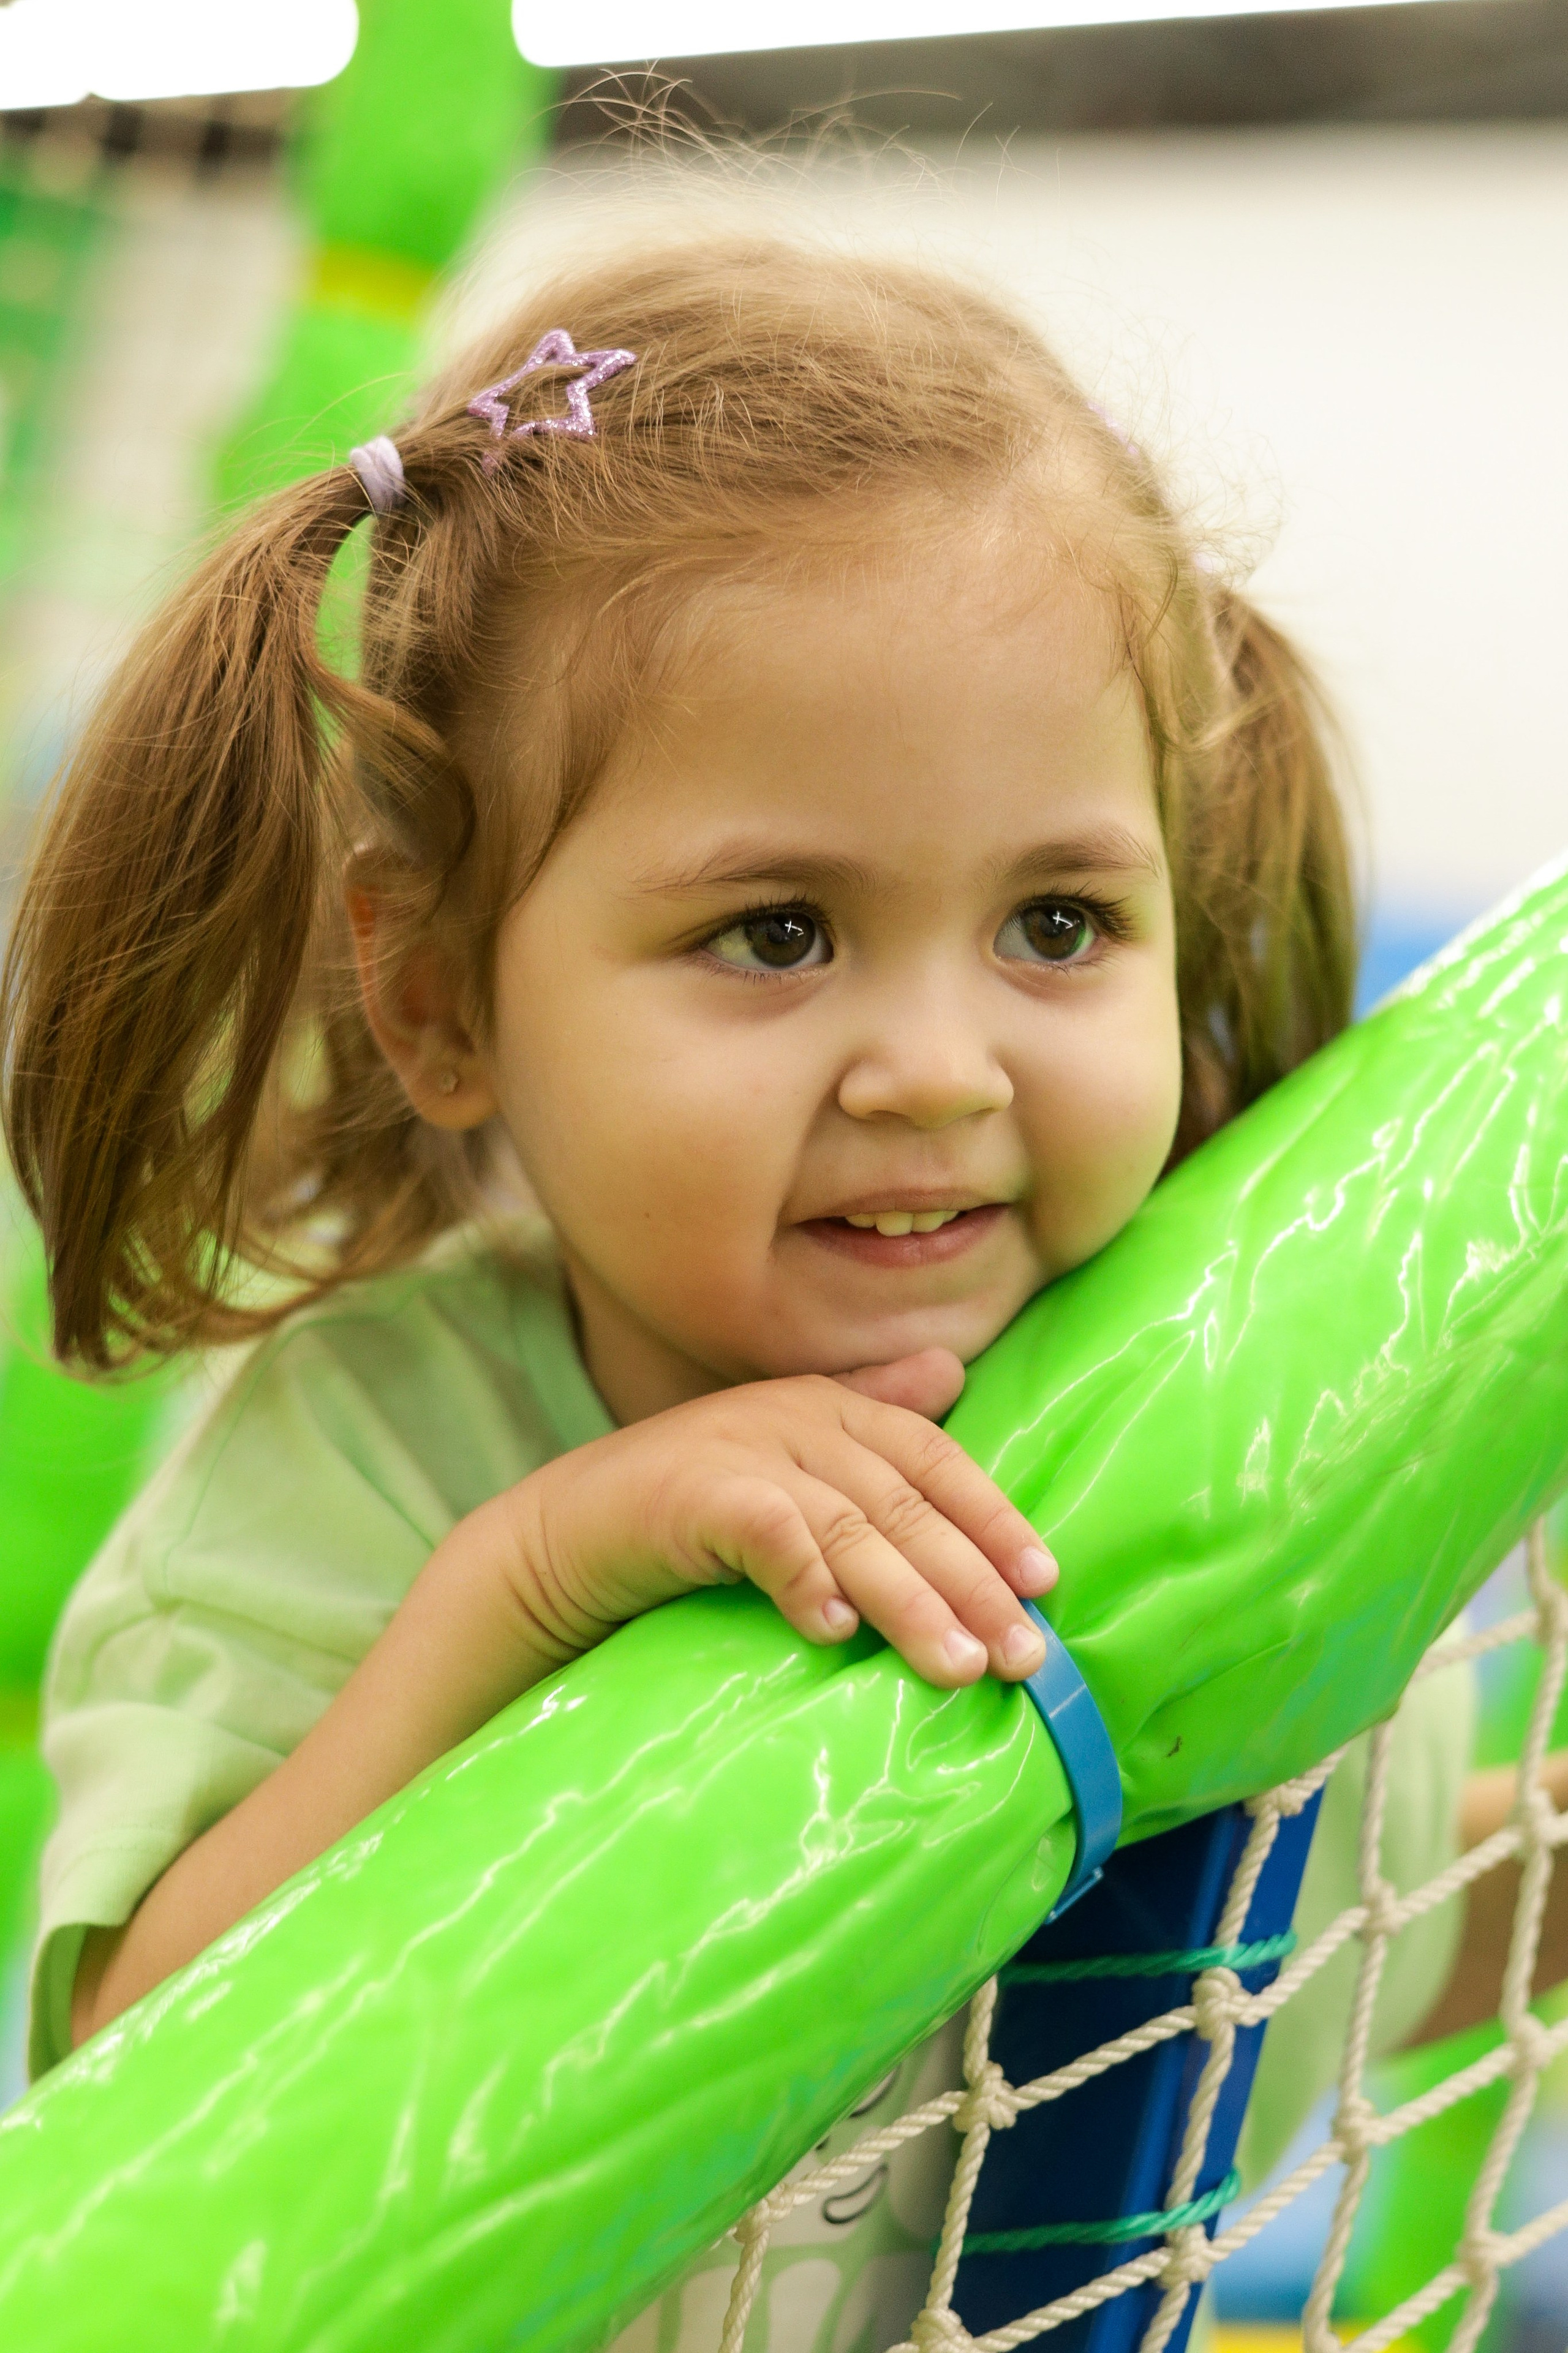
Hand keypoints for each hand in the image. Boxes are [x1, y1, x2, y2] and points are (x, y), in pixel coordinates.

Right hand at [499, 1349, 1056, 1688]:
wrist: (564, 1534)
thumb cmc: (689, 1509)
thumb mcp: (788, 1457)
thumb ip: (870, 1416)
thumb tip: (952, 1370)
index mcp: (827, 1406)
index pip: (932, 1457)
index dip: (992, 1517)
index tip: (1043, 1582)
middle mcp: (793, 1418)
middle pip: (904, 1503)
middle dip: (971, 1580)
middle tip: (1023, 1655)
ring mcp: (741, 1452)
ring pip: (851, 1528)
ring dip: (910, 1601)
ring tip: (958, 1668)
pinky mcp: (690, 1496)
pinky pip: (766, 1534)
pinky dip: (804, 1578)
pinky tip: (835, 1633)